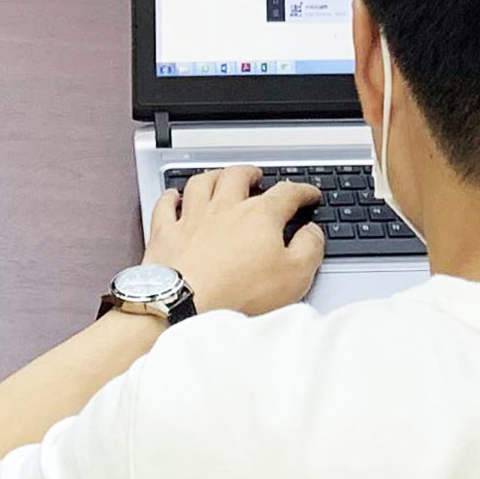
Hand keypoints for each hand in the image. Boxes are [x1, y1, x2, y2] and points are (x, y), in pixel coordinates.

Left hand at [145, 164, 325, 319]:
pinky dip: (171, 196)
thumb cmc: (239, 293)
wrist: (186, 305)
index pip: (286, 193)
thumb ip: (309, 249)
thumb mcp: (294, 276)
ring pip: (202, 182)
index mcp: (259, 216)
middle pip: (238, 176)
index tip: (308, 194)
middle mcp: (225, 208)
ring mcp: (192, 218)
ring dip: (213, 176)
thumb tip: (313, 233)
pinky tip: (173, 196)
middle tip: (258, 176)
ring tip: (220, 177)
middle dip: (251, 173)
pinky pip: (166, 204)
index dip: (301, 191)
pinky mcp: (166, 233)